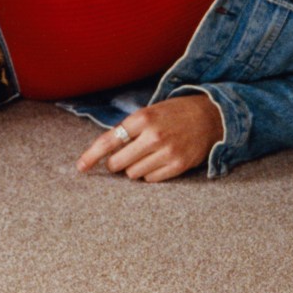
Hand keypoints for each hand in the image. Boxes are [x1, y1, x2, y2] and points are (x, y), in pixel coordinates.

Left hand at [75, 93, 222, 182]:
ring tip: (147, 155)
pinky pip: (151, 179)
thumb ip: (129, 129)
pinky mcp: (178, 165)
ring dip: (134, 168)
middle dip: (115, 163)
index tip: (81, 167)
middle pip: (118, 163)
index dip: (91, 155)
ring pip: (133, 173)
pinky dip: (149, 174)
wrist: (211, 116)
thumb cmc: (174, 114)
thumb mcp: (149, 112)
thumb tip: (105, 151)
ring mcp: (167, 152)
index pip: (109, 140)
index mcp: (142, 118)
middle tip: (124, 157)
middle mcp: (153, 135)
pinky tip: (158, 162)